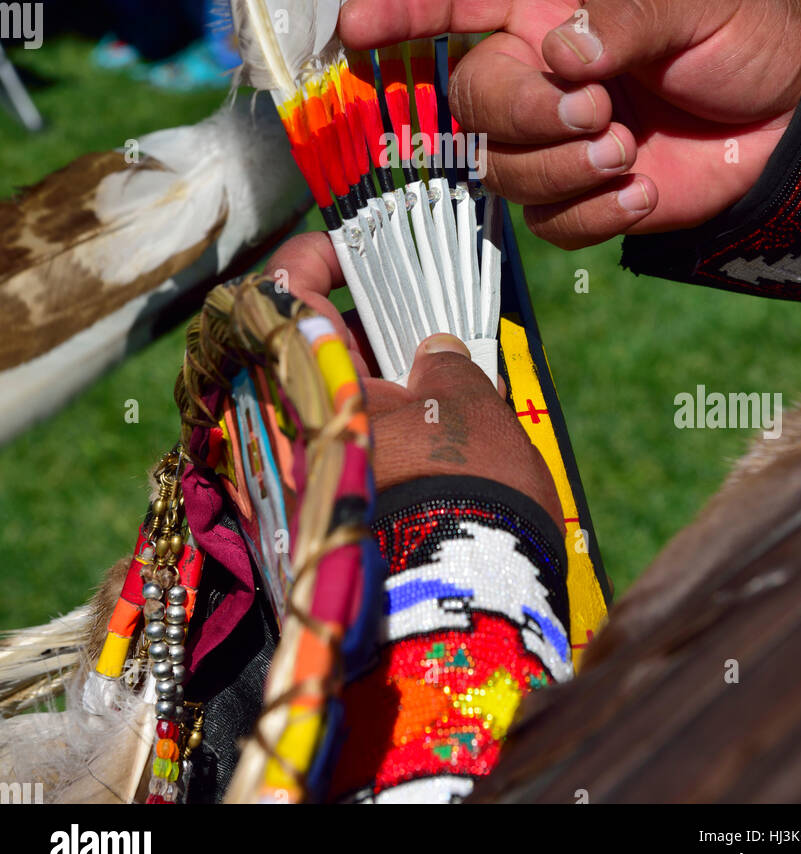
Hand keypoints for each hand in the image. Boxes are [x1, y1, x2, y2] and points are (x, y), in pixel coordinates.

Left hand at [263, 233, 561, 525]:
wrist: (459, 606)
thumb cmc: (463, 484)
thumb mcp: (465, 401)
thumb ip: (443, 360)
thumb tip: (433, 351)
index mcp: (306, 373)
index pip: (287, 285)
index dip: (323, 255)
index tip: (363, 247)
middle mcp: (282, 419)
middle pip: (307, 346)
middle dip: (362, 327)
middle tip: (417, 316)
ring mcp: (291, 470)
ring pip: (323, 399)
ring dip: (371, 381)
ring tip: (431, 375)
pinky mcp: (312, 514)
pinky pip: (334, 445)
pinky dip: (371, 428)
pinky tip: (423, 428)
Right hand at [339, 0, 800, 247]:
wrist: (794, 112)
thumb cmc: (742, 27)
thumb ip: (622, 16)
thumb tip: (559, 56)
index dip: (398, 8)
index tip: (350, 28)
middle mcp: (535, 67)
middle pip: (469, 98)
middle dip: (525, 113)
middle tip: (599, 112)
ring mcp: (553, 136)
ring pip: (500, 168)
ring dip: (563, 167)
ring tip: (629, 151)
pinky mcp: (579, 196)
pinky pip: (547, 222)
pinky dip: (593, 214)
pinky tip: (646, 192)